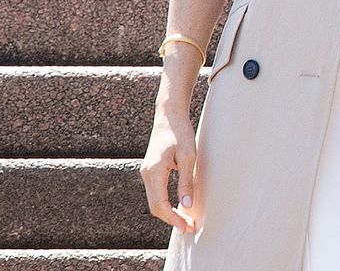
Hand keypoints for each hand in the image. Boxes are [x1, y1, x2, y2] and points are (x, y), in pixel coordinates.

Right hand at [140, 107, 197, 232]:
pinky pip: (156, 193)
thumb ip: (186, 182)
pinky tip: (179, 206)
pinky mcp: (151, 171)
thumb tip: (186, 206)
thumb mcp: (188, 156)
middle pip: (155, 206)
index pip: (160, 205)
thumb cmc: (180, 133)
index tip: (187, 226)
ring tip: (186, 220)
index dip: (173, 219)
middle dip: (171, 219)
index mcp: (154, 172)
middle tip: (190, 227)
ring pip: (155, 201)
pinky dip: (166, 203)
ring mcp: (147, 173)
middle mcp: (146, 174)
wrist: (169, 115)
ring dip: (169, 212)